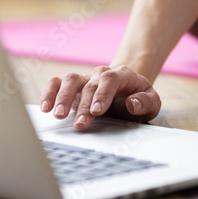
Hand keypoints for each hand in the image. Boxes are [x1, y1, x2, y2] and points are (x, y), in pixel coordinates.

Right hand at [40, 65, 160, 128]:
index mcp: (121, 75)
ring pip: (70, 80)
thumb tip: (132, 103)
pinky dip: (49, 93)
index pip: (109, 80)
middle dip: (84, 105)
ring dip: (63, 97)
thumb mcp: (152, 101)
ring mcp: (84, 79)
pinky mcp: (72, 86)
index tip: (97, 111)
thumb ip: (145, 102)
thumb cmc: (138, 97)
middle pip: (89, 85)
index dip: (102, 94)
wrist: (125, 89)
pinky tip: (45, 107)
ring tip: (58, 114)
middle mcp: (99, 75)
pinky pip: (57, 83)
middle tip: (81, 124)